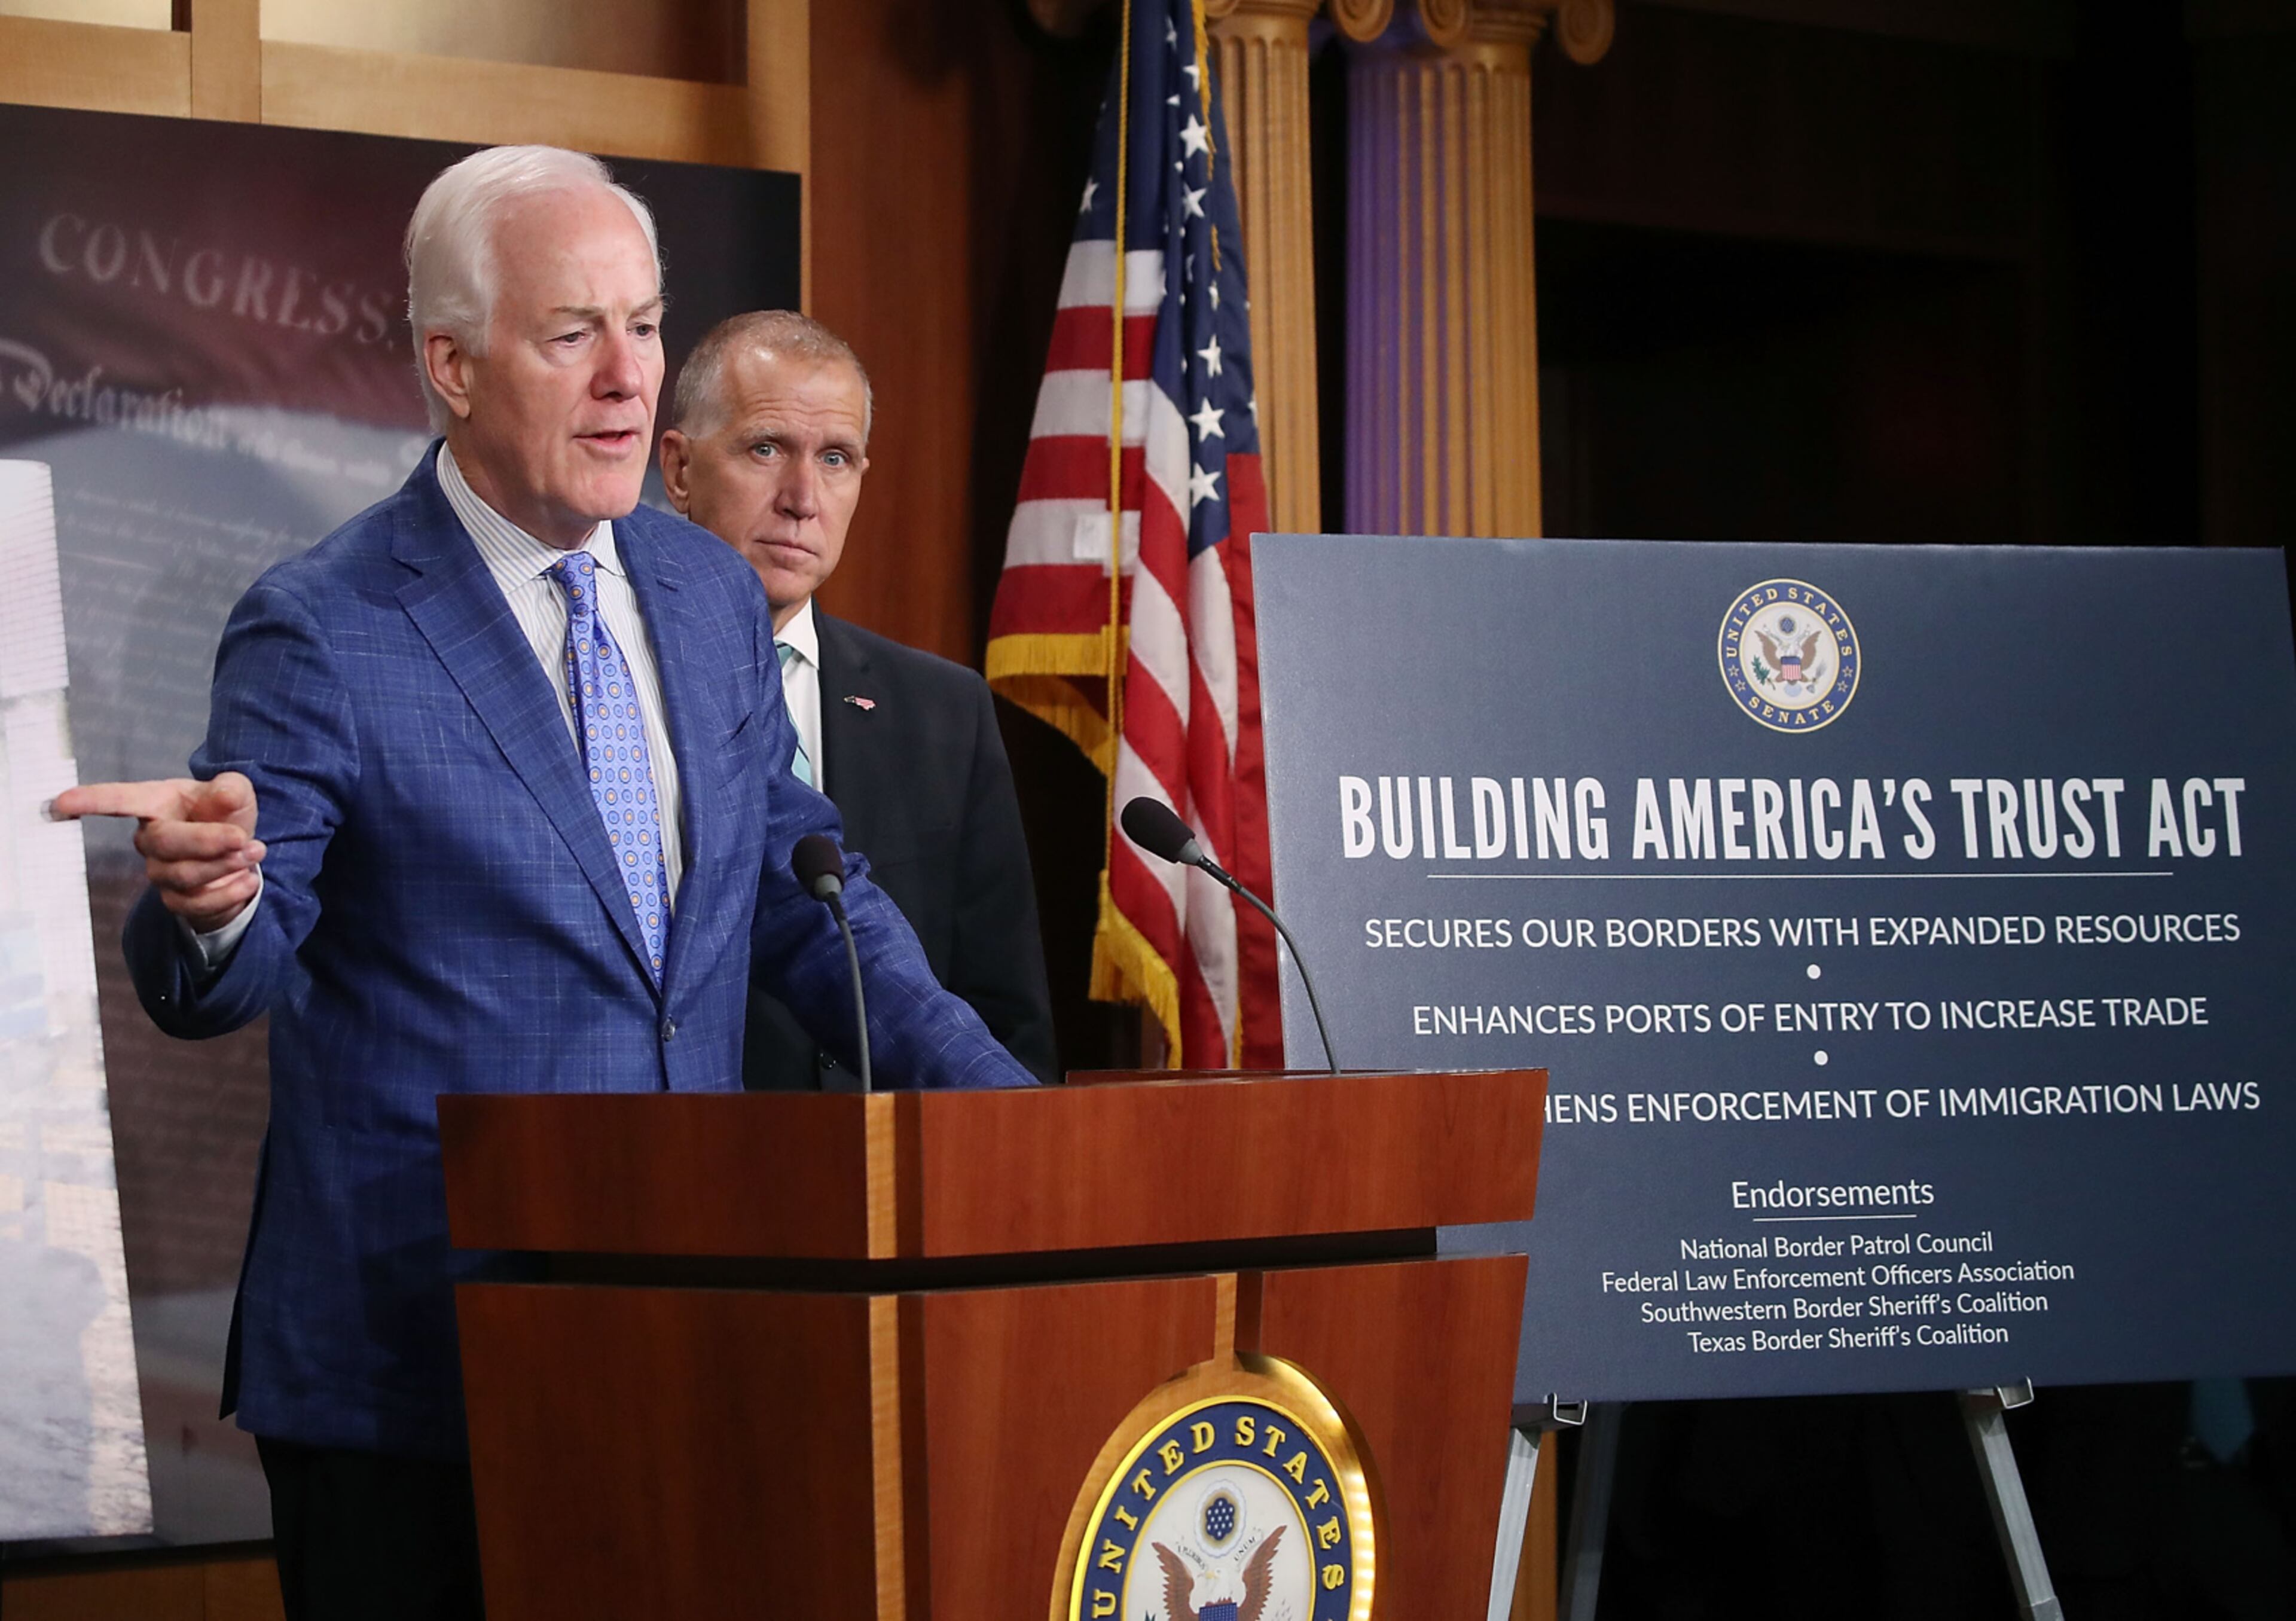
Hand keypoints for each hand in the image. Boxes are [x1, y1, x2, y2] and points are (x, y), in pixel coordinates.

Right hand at [50, 773, 264, 932]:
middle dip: (207, 841)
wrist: (240, 853)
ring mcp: (158, 872)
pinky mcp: (176, 900)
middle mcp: (149, 839)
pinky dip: (230, 893)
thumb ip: (230, 789)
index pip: (118, 800)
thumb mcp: (235, 794)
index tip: (62, 802)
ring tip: (254, 852)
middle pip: (163, 843)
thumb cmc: (225, 815)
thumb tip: (225, 794)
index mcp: (156, 803)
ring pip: (182, 875)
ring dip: (224, 866)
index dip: (91, 801)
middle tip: (243, 838)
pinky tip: (249, 880)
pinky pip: (195, 904)